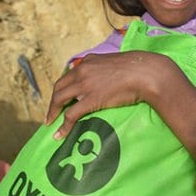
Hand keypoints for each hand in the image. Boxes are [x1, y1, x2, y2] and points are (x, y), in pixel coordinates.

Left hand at [45, 51, 178, 138]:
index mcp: (88, 61)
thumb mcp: (115, 64)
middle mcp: (82, 71)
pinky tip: (60, 133)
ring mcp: (84, 85)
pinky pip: (71, 114)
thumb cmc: (137, 69)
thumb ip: (105, 70)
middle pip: (59, 87)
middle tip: (51, 113)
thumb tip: (107, 78)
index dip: (62, 88)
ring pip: (60, 99)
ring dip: (53, 112)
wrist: (145, 73)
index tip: (60, 97)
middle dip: (53, 101)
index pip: (68, 75)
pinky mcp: (90, 99)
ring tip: (50, 123)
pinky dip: (63, 125)